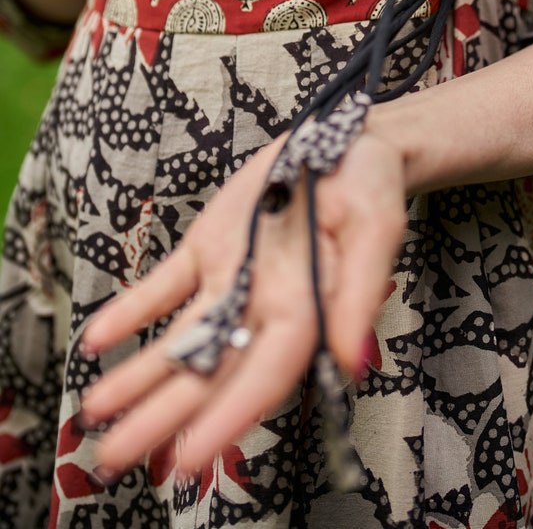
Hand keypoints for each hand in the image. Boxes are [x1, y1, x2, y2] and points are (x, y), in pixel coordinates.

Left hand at [78, 126, 406, 481]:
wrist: (348, 141)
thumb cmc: (370, 184)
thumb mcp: (374, 226)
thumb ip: (361, 290)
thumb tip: (353, 361)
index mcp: (309, 307)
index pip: (265, 374)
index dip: (229, 418)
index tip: (190, 456)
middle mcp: (266, 305)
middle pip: (211, 371)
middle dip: (162, 416)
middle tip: (113, 457)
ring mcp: (233, 278)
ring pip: (182, 338)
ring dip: (138, 377)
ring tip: (92, 413)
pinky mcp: (210, 248)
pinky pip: (166, 287)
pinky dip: (131, 311)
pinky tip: (97, 339)